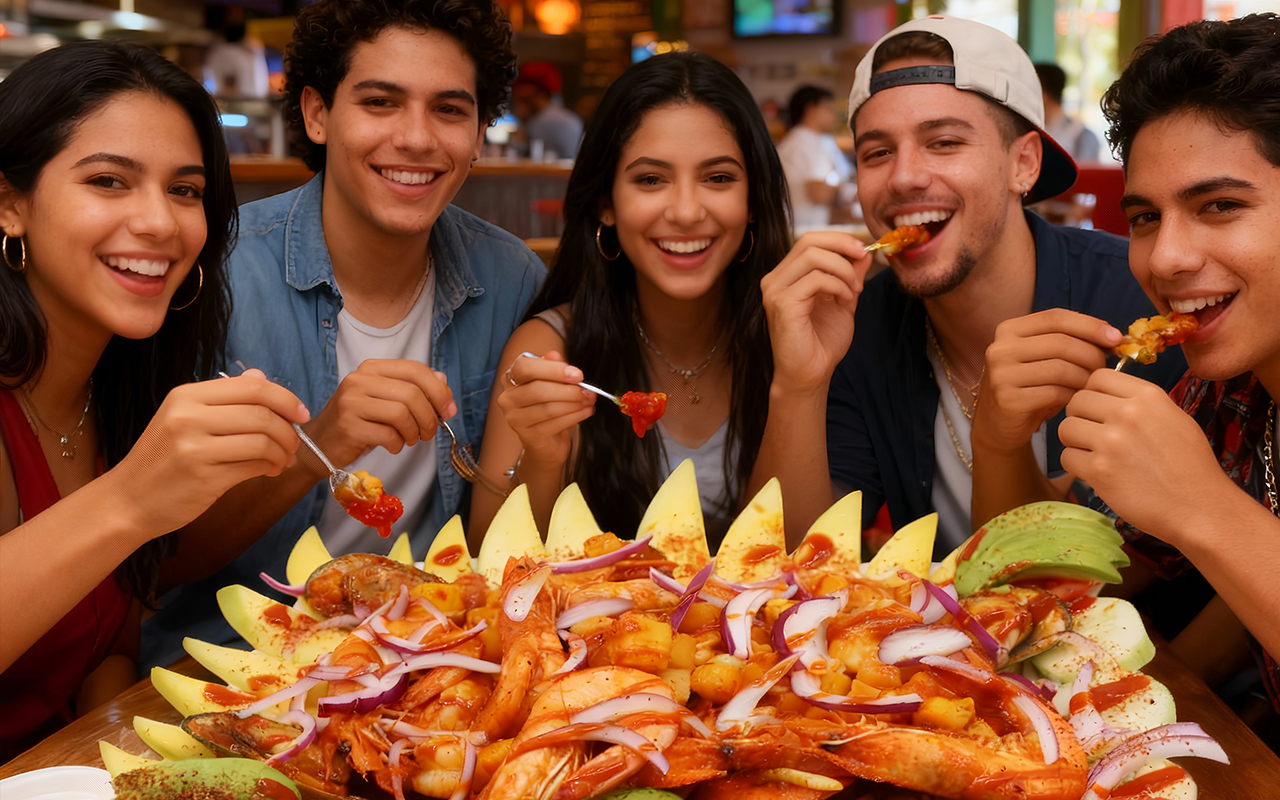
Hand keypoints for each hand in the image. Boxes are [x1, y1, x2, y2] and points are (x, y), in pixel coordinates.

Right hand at [110, 369, 308, 536]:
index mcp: (186, 396)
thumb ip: (224, 398)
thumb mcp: (184, 418)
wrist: (128, 500)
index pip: (251, 387)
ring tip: (282, 460)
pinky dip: (271, 467)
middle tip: (294, 443)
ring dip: (282, 451)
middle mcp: (188, 417)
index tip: (301, 413)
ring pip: (262, 440)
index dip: (285, 398)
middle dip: (288, 429)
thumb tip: (260, 376)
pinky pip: (253, 466)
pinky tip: (270, 470)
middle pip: (261, 413)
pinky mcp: (204, 477)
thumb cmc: (162, 459)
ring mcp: (195, 447)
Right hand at [304, 359, 456, 469]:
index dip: (439, 391)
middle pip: (412, 393)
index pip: (416, 370)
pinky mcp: (348, 426)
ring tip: (410, 439)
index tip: (448, 410)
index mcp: (372, 368)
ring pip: (402, 413)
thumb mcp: (385, 400)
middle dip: (429, 417)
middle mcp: (359, 380)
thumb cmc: (359, 421)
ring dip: (414, 432)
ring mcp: (351, 402)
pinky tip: (393, 445)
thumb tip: (443, 383)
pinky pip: (388, 435)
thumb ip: (413, 388)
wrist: (320, 443)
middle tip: (429, 432)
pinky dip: (398, 444)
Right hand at [496, 351, 594, 468]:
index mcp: (511, 378)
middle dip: (568, 390)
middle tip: (588, 391)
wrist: (546, 443)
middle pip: (537, 389)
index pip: (525, 367)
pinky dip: (575, 416)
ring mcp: (515, 419)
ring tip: (589, 400)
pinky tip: (586, 412)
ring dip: (574, 404)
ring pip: (548, 408)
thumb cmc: (549, 407)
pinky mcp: (528, 436)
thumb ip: (552, 368)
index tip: (577, 374)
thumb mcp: (553, 383)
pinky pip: (554, 424)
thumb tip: (554, 355)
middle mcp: (508, 398)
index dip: (552, 369)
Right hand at [761, 232, 871, 395]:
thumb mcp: (843, 300)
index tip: (862, 250)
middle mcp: (775, 280)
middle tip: (863, 258)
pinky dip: (837, 286)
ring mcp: (775, 291)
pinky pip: (815, 279)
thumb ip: (850, 275)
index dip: (838, 239)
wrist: (810, 375)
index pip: (809, 241)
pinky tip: (844, 301)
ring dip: (843, 269)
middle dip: (842, 245)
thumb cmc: (822, 343)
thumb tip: (863, 252)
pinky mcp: (782, 304)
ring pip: (813, 256)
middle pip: (808, 241)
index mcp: (786, 276)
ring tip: (854, 290)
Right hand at [973, 309, 1120, 453]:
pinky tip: (1076, 400)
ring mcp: (1001, 374)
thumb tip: (1112, 336)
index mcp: (1009, 330)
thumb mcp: (1042, 358)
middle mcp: (1001, 349)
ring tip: (1091, 386)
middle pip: (1061, 342)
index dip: (1090, 325)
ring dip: (1085, 378)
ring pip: (1061, 368)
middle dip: (1092, 355)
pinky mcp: (1008, 399)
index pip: (1056, 318)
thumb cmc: (1030, 387)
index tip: (1116, 337)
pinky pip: (1055, 393)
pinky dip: (1073, 396)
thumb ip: (1069, 341)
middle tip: (1105, 369)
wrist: (999, 424)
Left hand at [1059, 369, 1224, 536]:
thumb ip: (1141, 404)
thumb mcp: (1175, 419)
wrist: (1200, 507)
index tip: (1099, 408)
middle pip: (1077, 400)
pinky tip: (1096, 472)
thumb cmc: (1190, 466)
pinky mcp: (1099, 470)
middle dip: (1080, 416)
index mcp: (1148, 396)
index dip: (1093, 392)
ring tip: (1094, 453)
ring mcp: (1111, 442)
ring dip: (1074, 441)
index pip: (1098, 376)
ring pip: (1066, 428)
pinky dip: (1076, 465)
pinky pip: (1066, 457)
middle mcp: (1127, 414)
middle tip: (1093, 434)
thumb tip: (1108, 395)